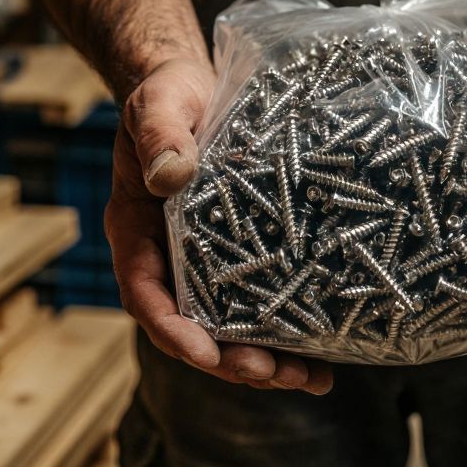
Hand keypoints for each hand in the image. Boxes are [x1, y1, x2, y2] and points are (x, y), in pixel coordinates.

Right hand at [106, 56, 334, 392]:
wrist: (193, 87)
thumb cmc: (168, 95)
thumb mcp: (160, 107)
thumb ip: (162, 137)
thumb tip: (170, 175)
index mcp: (137, 232)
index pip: (147, 296)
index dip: (175, 331)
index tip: (206, 354)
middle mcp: (169, 259)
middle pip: (195, 328)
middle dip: (233, 360)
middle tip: (273, 373)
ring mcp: (207, 262)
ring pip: (232, 327)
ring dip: (269, 359)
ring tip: (313, 379)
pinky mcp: (245, 254)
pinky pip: (263, 299)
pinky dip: (291, 328)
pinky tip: (329, 347)